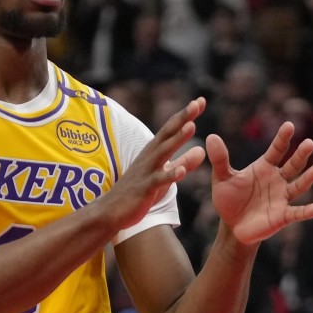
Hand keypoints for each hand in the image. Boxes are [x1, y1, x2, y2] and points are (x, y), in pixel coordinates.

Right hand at [106, 98, 207, 229]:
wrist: (110, 211)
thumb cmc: (137, 191)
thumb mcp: (165, 175)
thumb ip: (183, 163)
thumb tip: (201, 150)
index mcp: (154, 152)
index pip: (171, 130)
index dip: (185, 116)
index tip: (201, 101)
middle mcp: (149, 157)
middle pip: (167, 134)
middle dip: (182, 119)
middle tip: (196, 103)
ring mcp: (146, 172)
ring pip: (163, 153)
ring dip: (177, 139)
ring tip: (191, 126)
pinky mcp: (144, 188)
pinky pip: (158, 181)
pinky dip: (169, 175)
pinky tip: (180, 171)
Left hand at [207, 121, 312, 243]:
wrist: (232, 226)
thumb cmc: (229, 199)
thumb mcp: (221, 178)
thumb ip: (220, 159)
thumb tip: (211, 137)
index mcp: (265, 167)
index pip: (276, 149)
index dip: (282, 138)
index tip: (289, 125)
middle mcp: (278, 179)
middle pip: (293, 165)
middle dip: (301, 154)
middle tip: (308, 143)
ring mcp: (282, 197)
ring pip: (299, 186)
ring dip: (309, 178)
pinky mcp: (283, 216)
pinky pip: (297, 212)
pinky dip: (307, 211)